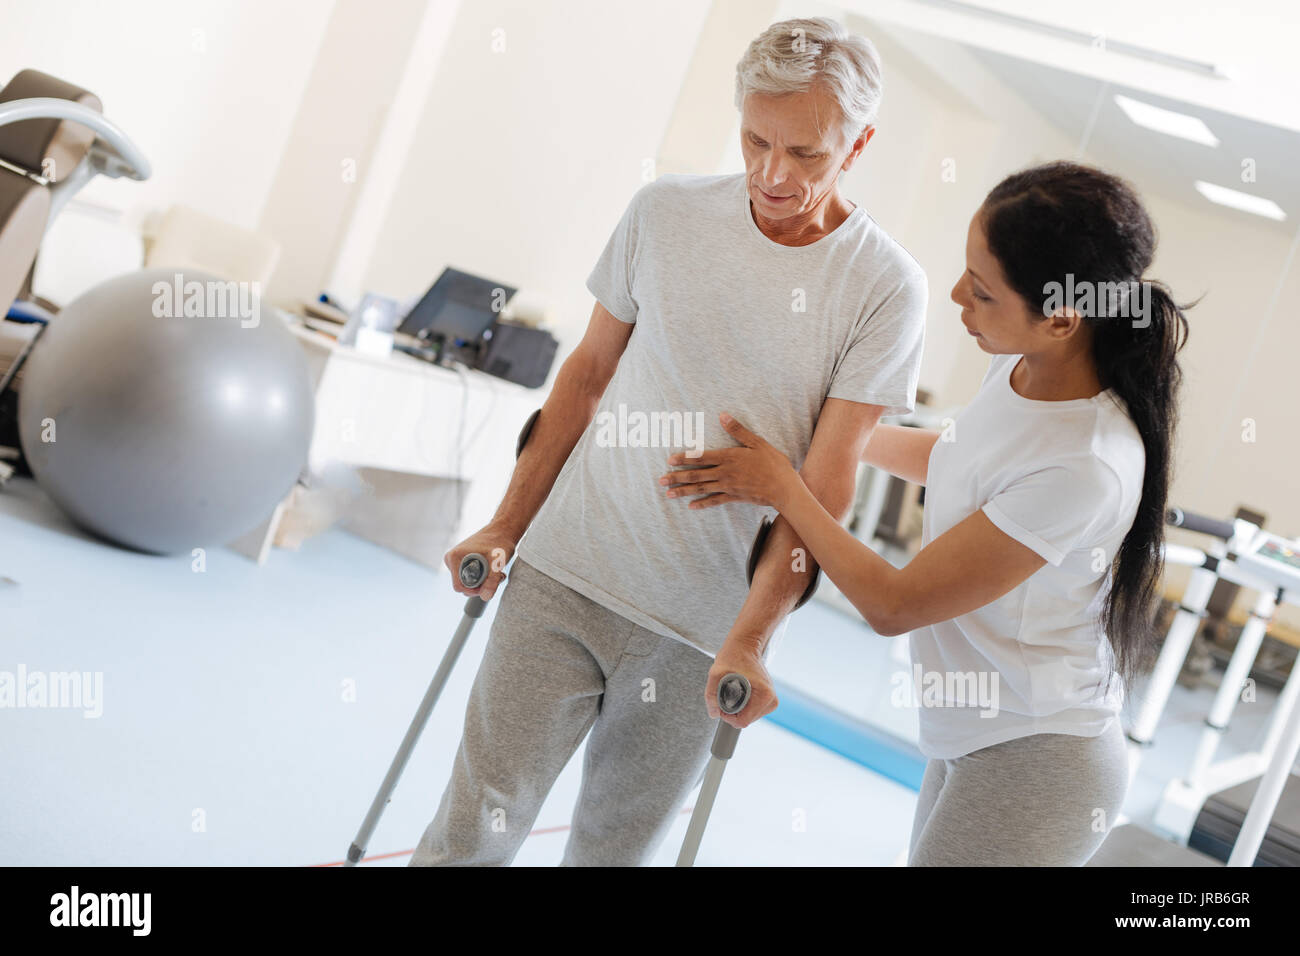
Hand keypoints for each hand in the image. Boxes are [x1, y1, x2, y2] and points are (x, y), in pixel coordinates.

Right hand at [443, 523, 515, 600]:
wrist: (502, 530)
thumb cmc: (500, 542)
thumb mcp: (497, 562)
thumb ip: (492, 581)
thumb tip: (485, 597)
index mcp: (454, 557)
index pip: (459, 586)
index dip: (474, 590)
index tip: (489, 585)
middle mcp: (451, 559)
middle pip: (463, 585)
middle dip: (480, 586)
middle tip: (496, 576)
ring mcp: (455, 560)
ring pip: (467, 582)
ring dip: (482, 581)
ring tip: (495, 571)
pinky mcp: (461, 561)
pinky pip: (468, 576)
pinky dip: (481, 576)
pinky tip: (491, 569)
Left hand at [658, 412, 797, 509]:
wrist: (784, 488)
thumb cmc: (773, 463)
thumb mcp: (757, 442)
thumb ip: (738, 430)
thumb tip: (722, 416)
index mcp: (729, 457)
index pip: (701, 457)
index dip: (684, 458)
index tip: (669, 460)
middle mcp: (724, 473)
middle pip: (696, 475)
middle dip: (677, 477)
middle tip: (660, 480)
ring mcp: (728, 487)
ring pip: (701, 489)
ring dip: (683, 491)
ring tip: (668, 493)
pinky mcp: (733, 497)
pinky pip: (714, 501)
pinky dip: (702, 504)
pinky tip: (691, 506)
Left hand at [706, 636, 777, 729]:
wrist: (745, 645)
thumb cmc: (733, 655)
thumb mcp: (716, 673)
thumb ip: (711, 695)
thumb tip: (713, 713)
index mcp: (764, 695)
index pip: (743, 721)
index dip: (728, 716)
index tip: (721, 703)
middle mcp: (771, 699)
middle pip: (746, 720)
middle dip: (732, 711)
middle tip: (726, 693)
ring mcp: (771, 700)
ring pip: (748, 717)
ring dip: (737, 708)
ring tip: (733, 690)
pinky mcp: (767, 699)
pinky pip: (751, 711)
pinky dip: (742, 705)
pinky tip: (738, 692)